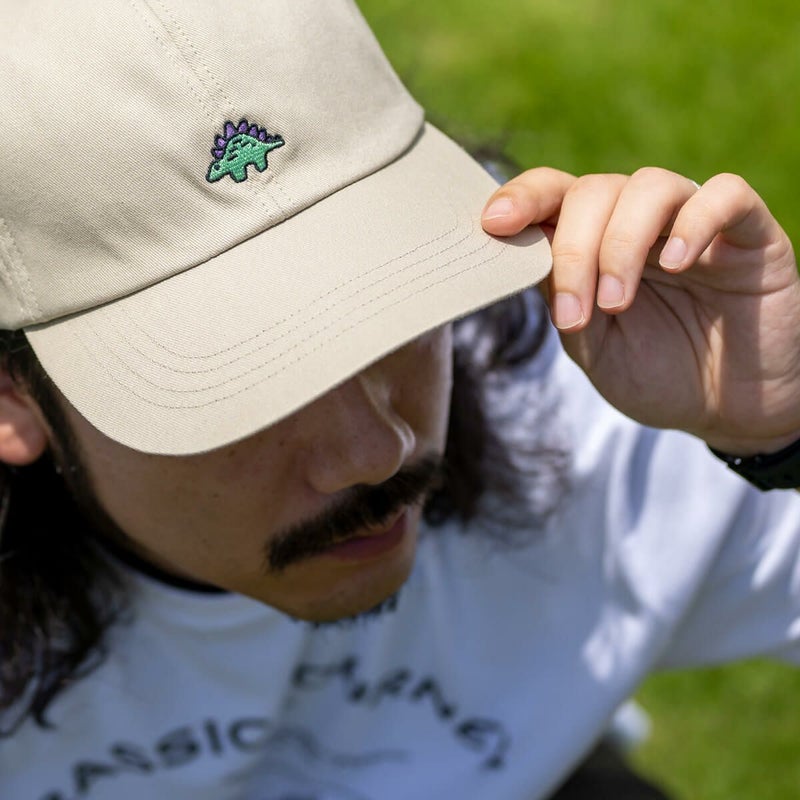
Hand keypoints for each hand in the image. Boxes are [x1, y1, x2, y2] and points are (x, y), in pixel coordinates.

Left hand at [482, 167, 799, 454]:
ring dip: (621, 243)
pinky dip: (696, 221)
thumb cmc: (657, 375)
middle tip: (575, 314)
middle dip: (573, 251)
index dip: (522, 199)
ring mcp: (693, 222)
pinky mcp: (749, 232)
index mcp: (595, 245)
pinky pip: (725, 194)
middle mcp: (639, 224)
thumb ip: (561, 302)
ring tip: (616, 303)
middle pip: (592, 191)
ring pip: (648, 186)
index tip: (493, 224)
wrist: (729, 409)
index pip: (554, 196)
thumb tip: (520, 259)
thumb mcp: (594, 348)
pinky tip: (680, 263)